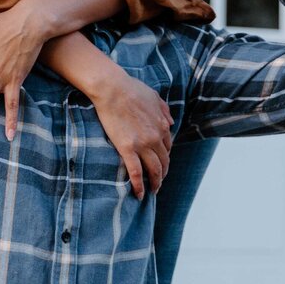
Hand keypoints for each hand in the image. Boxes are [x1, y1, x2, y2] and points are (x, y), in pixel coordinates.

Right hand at [90, 65, 172, 199]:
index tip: (161, 163)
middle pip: (164, 161)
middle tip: (159, 181)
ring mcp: (142, 144)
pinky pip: (136, 172)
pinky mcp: (127, 148)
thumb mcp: (154, 96)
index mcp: (162, 125)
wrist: (113, 88)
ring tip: (153, 191)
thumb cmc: (131, 88)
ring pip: (154, 170)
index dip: (165, 157)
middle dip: (163, 173)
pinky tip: (139, 194)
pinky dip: (139, 186)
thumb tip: (171, 122)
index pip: (167, 147)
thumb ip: (164, 110)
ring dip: (155, 183)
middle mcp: (156, 137)